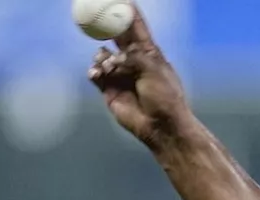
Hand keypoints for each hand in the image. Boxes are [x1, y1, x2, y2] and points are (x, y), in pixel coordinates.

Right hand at [86, 5, 191, 147]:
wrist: (160, 126)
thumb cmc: (164, 97)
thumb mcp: (153, 70)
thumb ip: (132, 57)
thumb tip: (112, 58)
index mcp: (149, 54)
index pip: (136, 27)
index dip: (128, 12)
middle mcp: (133, 61)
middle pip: (116, 37)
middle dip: (106, 25)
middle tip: (95, 16)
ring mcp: (120, 75)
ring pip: (102, 56)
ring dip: (102, 58)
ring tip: (109, 68)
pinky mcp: (109, 89)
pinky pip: (95, 73)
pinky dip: (94, 70)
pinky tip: (97, 73)